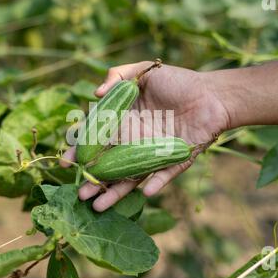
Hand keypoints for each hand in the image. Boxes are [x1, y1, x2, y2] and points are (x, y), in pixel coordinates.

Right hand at [61, 61, 231, 210]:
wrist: (211, 93)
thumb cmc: (177, 81)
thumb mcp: (143, 71)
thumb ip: (117, 76)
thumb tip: (95, 92)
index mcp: (124, 122)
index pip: (97, 140)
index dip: (82, 151)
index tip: (65, 163)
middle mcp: (134, 141)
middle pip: (109, 164)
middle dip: (93, 179)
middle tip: (78, 192)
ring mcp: (153, 154)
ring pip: (131, 176)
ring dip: (115, 191)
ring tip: (97, 206)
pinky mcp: (174, 160)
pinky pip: (164, 175)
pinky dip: (156, 183)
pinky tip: (144, 192)